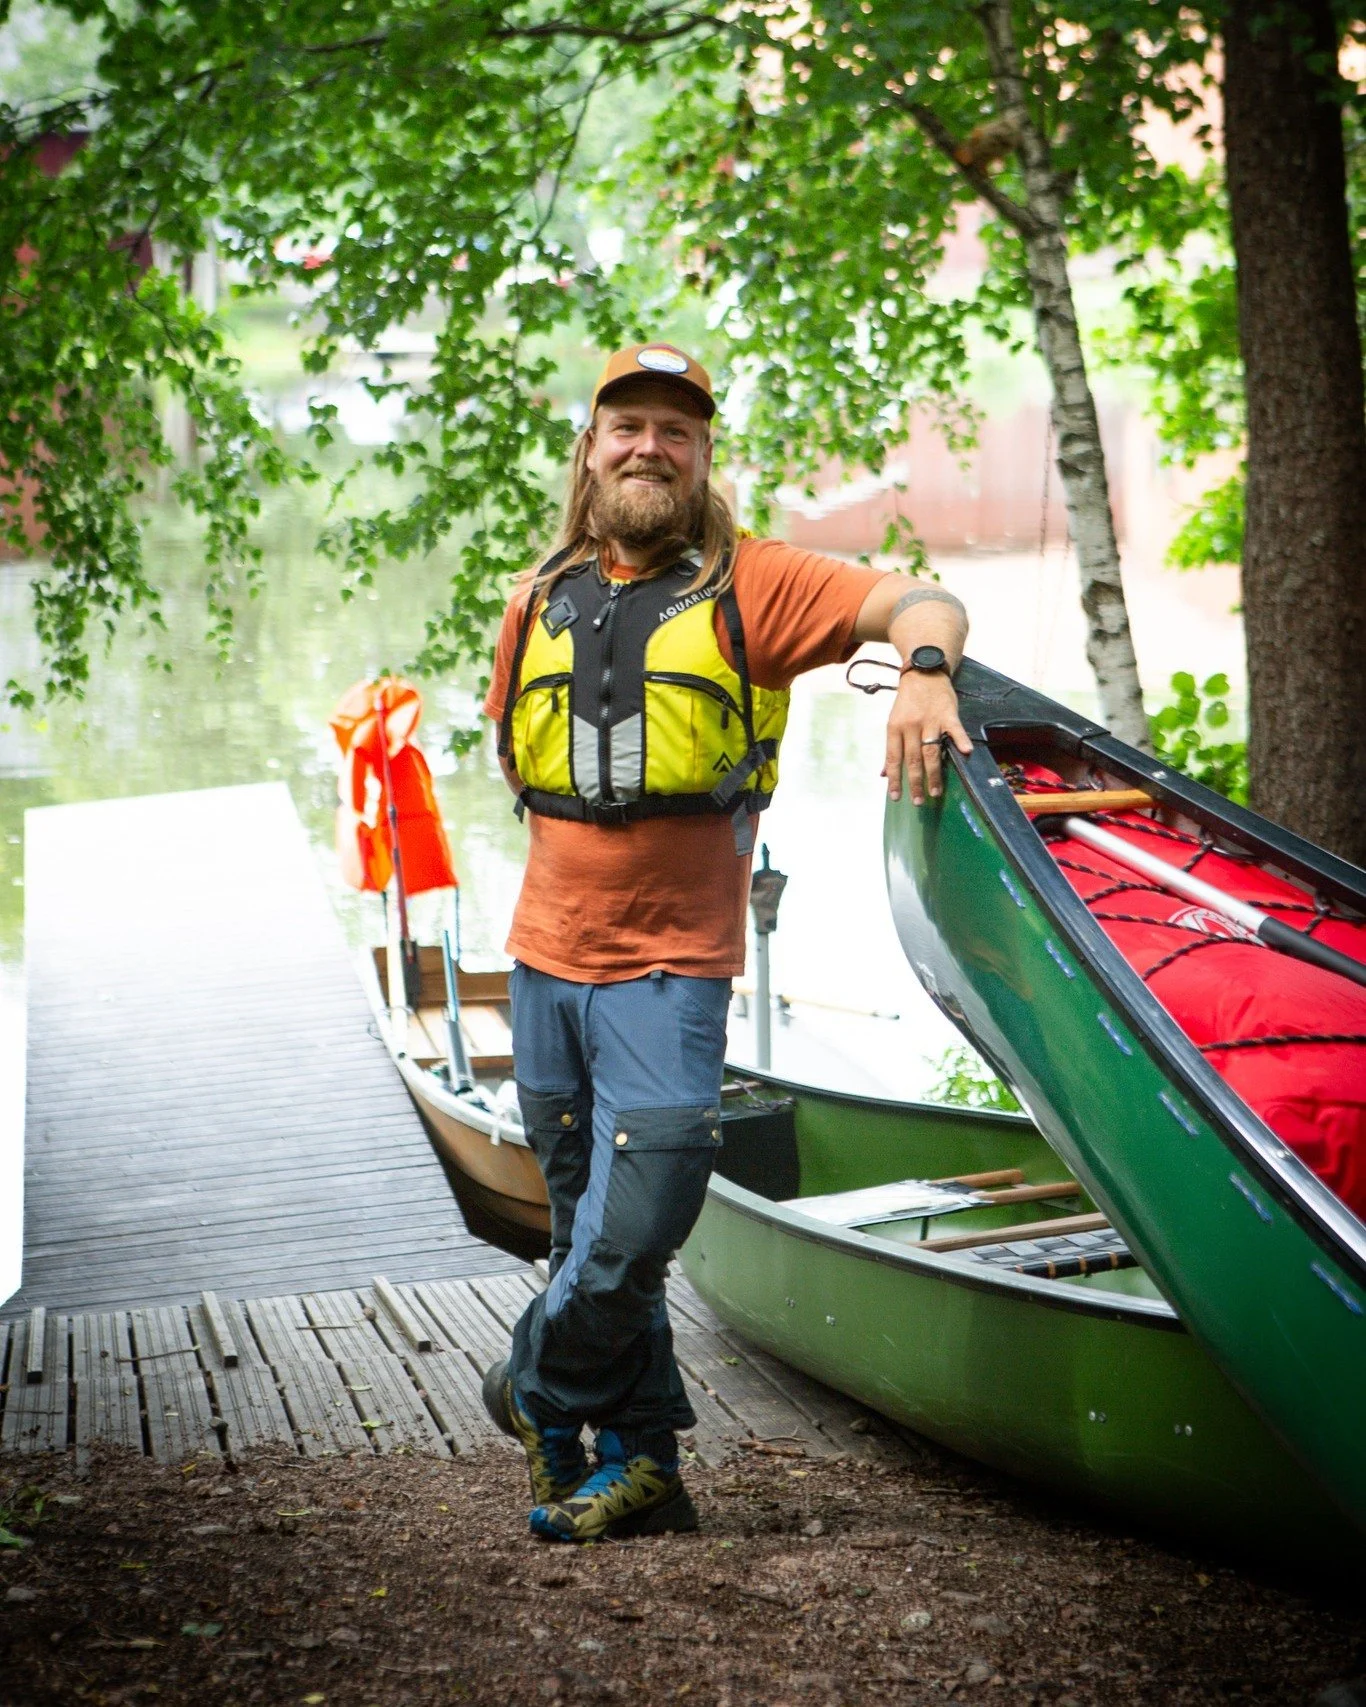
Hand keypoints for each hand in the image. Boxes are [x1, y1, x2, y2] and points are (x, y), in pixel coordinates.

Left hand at [883, 673, 972, 804]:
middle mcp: (911, 726)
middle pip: (913, 759)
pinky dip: (960, 740)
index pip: (893, 758)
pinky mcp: (948, 714)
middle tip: (918, 801)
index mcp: (895, 728)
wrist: (923, 671)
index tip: (896, 797)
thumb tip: (883, 774)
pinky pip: (955, 729)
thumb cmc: (908, 701)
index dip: (894, 779)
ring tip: (934, 792)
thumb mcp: (894, 722)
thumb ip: (892, 749)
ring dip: (933, 773)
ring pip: (931, 751)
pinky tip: (966, 753)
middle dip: (914, 782)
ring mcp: (930, 720)